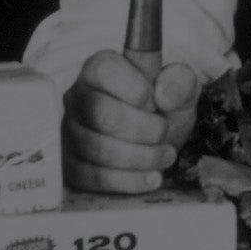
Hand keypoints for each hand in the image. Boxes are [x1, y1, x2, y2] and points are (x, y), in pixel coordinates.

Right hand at [62, 51, 201, 193]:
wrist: (155, 144)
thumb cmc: (161, 110)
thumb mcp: (180, 90)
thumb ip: (180, 82)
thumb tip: (164, 94)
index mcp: (98, 69)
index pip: (104, 70)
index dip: (136, 90)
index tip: (157, 103)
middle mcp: (77, 97)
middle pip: (99, 112)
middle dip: (142, 128)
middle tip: (165, 134)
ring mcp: (70, 132)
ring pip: (98, 148)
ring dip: (141, 157)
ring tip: (165, 156)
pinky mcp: (72, 165)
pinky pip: (94, 177)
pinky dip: (129, 180)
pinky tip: (151, 177)